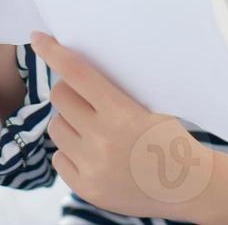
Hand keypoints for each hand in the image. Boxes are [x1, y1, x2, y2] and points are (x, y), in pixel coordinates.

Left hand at [30, 30, 227, 223]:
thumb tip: (75, 71)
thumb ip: (113, 93)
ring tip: (92, 132)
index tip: (38, 38)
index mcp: (120, 113)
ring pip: (56, 128)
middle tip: (83, 99)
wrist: (189, 187)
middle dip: (68, 93)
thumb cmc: (170, 140)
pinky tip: (92, 155)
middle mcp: (102, 139)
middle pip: (59, 97)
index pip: (76, 73)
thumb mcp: (148, 108)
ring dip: (68, 124)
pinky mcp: (87, 189)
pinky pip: (58, 159)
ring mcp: (92, 166)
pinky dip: (70, 154)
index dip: (53, 52)